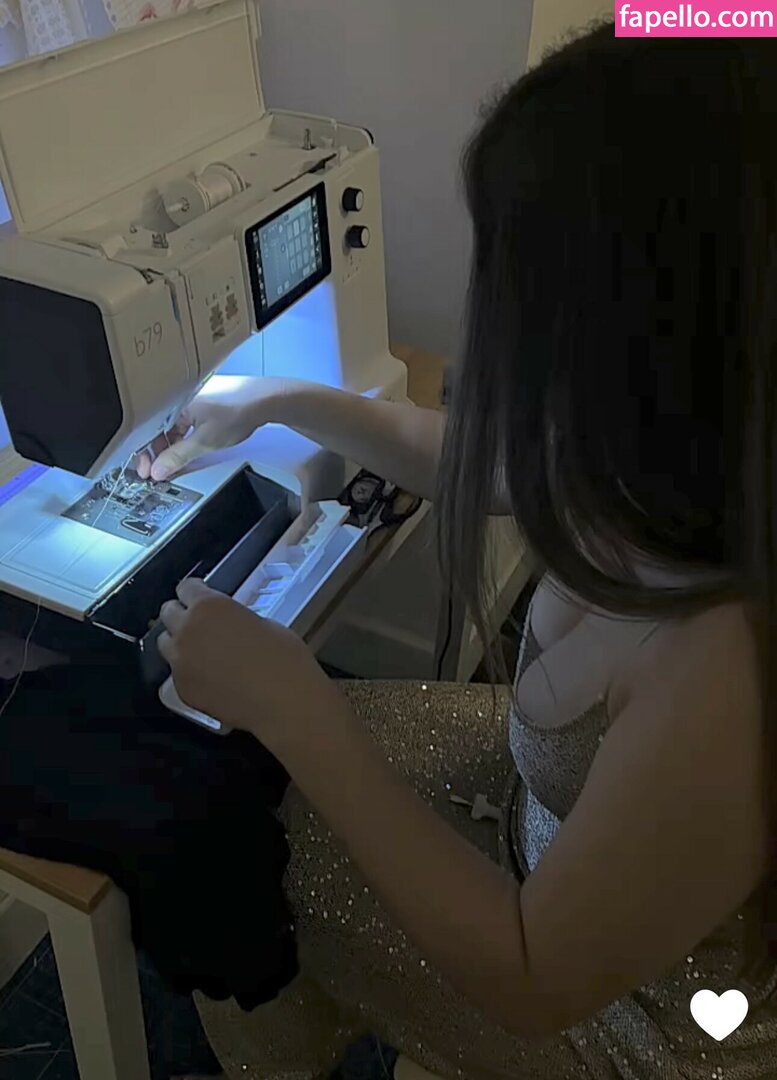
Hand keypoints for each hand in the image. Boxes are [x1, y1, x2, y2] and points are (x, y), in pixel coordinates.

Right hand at [137, 375, 299, 480]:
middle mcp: (178, 396)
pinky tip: (189, 447)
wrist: (266, 399)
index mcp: (173, 402)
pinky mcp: (202, 400)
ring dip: (172, 444)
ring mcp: (190, 397)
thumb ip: (179, 457)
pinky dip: (184, 435)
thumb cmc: (238, 412)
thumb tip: (158, 470)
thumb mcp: (205, 441)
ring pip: (172, 425)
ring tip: (175, 462)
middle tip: (160, 471)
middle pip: (158, 428)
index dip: (146, 453)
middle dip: (158, 451)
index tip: (147, 471)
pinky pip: (184, 420)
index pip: (148, 430)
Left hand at [157, 579, 344, 752]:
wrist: (283, 703)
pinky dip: (190, 672)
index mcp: (208, 606)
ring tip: (203, 653)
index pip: (186, 587)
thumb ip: (235, 618)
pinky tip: (212, 679)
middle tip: (202, 625)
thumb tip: (229, 624)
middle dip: (182, 615)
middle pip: (168, 612)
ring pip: (166, 643)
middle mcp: (186, 630)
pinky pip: (178, 674)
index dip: (195, 592)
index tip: (201, 597)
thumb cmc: (284, 659)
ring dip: (180, 643)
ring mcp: (180, 662)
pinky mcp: (182, 689)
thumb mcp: (263, 623)